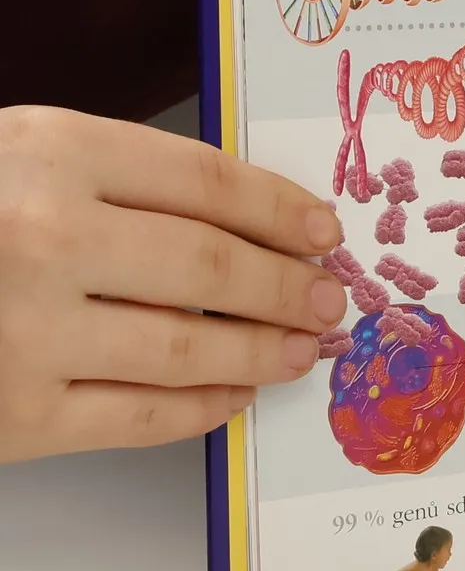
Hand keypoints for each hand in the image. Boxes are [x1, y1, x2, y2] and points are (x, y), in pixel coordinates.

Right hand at [0, 108, 346, 462]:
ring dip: (263, 350)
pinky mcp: (15, 416)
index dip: (281, 211)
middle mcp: (43, 238)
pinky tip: (232, 393)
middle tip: (328, 298)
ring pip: (190, 347)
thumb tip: (257, 223)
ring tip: (300, 348)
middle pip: (211, 267)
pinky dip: (203, 407)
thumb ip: (123, 178)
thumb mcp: (22, 155)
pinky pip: (141, 417)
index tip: (322, 231)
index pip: (207, 182)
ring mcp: (26, 332)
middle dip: (286, 286)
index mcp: (51, 153)